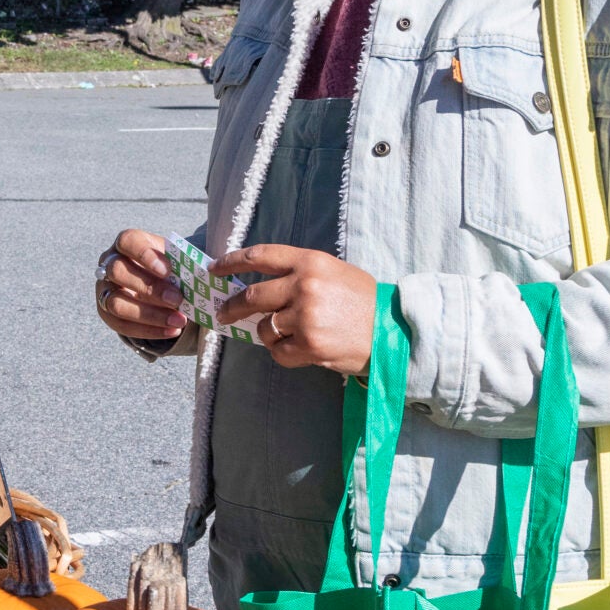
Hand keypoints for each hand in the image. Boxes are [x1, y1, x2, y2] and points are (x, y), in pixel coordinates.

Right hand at [95, 229, 188, 341]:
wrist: (156, 284)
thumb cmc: (166, 267)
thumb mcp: (172, 260)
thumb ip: (179, 265)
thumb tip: (196, 281)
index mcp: (125, 244)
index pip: (127, 242)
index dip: (145, 255)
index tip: (168, 271)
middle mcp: (108, 264)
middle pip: (117, 272)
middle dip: (149, 288)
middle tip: (178, 299)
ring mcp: (103, 289)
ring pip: (116, 303)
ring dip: (149, 315)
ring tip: (179, 321)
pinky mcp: (105, 312)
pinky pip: (121, 325)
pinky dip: (148, 331)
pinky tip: (171, 331)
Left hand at [210, 244, 378, 374]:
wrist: (394, 330)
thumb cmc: (363, 301)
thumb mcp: (334, 272)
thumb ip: (299, 274)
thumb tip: (260, 285)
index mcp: (310, 262)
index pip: (260, 256)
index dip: (232, 262)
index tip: (215, 269)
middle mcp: (305, 285)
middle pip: (252, 296)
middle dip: (232, 307)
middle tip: (223, 313)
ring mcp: (306, 316)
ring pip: (265, 327)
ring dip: (271, 334)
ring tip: (293, 336)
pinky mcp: (309, 345)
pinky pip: (278, 352)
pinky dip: (284, 353)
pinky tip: (303, 350)